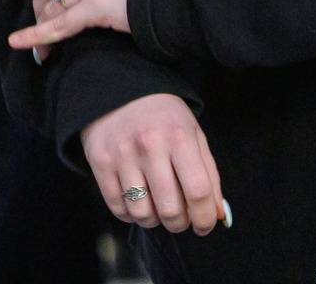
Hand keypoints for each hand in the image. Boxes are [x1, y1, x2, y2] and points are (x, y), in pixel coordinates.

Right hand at [82, 92, 223, 234]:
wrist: (119, 89)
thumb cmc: (163, 115)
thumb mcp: (193, 133)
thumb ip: (208, 174)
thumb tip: (216, 215)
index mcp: (179, 137)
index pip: (198, 191)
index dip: (205, 218)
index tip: (205, 226)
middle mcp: (150, 146)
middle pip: (170, 209)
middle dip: (179, 224)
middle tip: (180, 218)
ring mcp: (122, 155)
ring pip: (142, 214)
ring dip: (154, 221)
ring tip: (157, 208)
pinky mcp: (100, 162)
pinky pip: (117, 207)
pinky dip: (130, 214)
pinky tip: (137, 201)